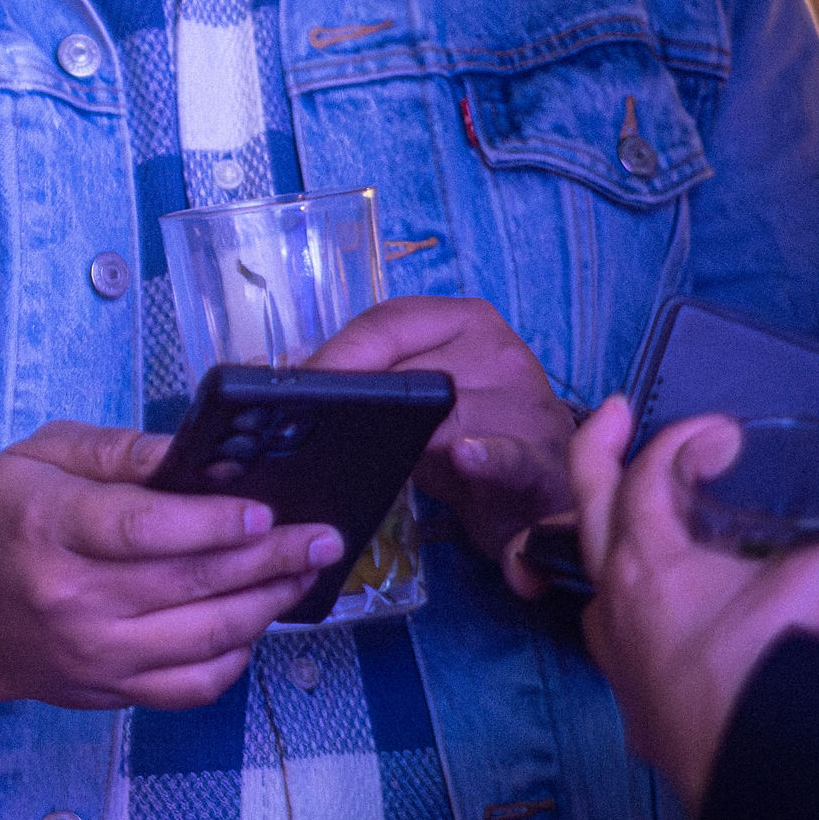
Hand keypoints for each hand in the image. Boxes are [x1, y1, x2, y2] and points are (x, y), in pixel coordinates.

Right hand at [0, 420, 342, 716]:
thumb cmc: (6, 524)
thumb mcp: (39, 458)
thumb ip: (115, 451)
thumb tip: (194, 456)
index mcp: (47, 528)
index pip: (141, 528)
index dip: (211, 522)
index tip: (264, 511)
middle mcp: (70, 599)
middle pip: (189, 582)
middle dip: (269, 558)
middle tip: (321, 538)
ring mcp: (95, 654)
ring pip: (205, 636)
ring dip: (267, 604)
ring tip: (303, 572)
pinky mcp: (113, 691)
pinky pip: (194, 684)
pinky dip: (237, 656)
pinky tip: (256, 621)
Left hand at [311, 293, 573, 558]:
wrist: (538, 497)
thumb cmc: (466, 433)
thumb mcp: (416, 396)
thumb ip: (366, 378)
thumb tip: (277, 371)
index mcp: (466, 321)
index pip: (388, 324)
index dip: (336, 354)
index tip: (292, 384)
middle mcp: (501, 354)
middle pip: (408, 369)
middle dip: (355, 401)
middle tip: (303, 427)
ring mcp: (527, 408)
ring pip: (447, 417)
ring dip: (401, 440)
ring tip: (368, 452)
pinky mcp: (541, 465)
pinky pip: (511, 457)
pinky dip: (487, 457)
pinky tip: (465, 453)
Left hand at [535, 396, 818, 811]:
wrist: (746, 778)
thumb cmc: (759, 671)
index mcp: (644, 562)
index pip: (647, 477)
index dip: (680, 440)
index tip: (722, 431)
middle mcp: (613, 602)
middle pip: (587, 508)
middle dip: (599, 453)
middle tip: (616, 415)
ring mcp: (615, 654)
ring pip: (596, 577)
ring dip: (615, 541)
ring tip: (648, 525)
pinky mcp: (634, 701)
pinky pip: (619, 636)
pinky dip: (638, 608)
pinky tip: (674, 620)